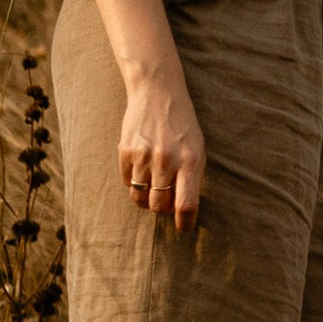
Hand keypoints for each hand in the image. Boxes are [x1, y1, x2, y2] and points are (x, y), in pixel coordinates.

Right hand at [118, 69, 203, 230]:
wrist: (158, 93)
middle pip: (159, 206)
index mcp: (190, 161)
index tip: (183, 228)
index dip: (184, 223)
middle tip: (165, 200)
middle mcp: (167, 161)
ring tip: (153, 185)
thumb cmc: (182, 126)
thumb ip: (191, 178)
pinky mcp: (125, 151)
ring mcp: (144, 156)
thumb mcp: (197, 149)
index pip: (186, 205)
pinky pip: (128, 183)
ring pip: (140, 198)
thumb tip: (182, 211)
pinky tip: (142, 169)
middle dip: (162, 209)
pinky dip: (134, 183)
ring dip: (146, 198)